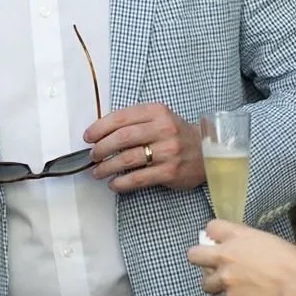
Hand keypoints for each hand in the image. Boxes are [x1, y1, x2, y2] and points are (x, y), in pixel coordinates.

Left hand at [84, 103, 204, 193]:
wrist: (207, 151)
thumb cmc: (176, 134)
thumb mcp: (159, 118)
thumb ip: (134, 121)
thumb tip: (101, 133)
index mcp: (157, 112)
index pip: (121, 118)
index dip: (99, 128)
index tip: (88, 137)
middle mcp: (163, 129)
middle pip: (122, 138)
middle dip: (101, 148)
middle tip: (92, 156)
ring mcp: (168, 151)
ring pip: (128, 159)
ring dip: (107, 167)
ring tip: (98, 171)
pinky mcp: (170, 172)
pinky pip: (139, 178)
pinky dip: (122, 183)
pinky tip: (114, 184)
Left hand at [187, 218, 295, 295]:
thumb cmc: (290, 260)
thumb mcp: (267, 240)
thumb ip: (247, 241)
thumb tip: (241, 248)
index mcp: (236, 237)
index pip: (211, 228)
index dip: (213, 235)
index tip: (218, 242)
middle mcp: (225, 257)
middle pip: (194, 255)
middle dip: (201, 261)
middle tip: (211, 267)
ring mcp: (226, 280)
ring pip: (205, 285)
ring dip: (217, 288)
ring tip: (232, 290)